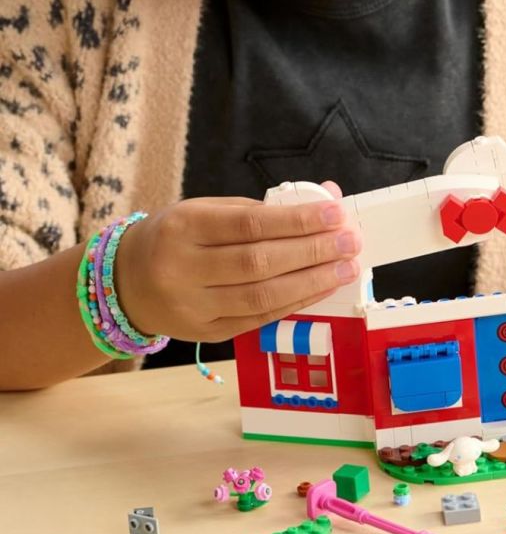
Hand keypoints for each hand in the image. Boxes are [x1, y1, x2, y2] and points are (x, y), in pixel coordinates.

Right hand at [115, 181, 361, 340]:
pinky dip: (296, 302)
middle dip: (313, 252)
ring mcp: (193, 307)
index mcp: (182, 228)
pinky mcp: (207, 333)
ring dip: (313, 282)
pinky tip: (322, 288)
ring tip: (346, 267)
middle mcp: (183, 270)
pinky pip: (260, 318)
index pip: (250, 224)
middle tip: (351, 242)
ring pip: (263, 296)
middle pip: (260, 263)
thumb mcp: (206, 211)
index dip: (297, 221)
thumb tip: (325, 200)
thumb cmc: (177, 238)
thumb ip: (262, 209)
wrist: (127, 283)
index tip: (335, 215)